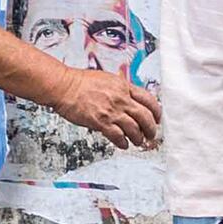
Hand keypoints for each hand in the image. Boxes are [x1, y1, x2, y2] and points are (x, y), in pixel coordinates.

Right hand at [46, 66, 160, 148]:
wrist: (64, 86)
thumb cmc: (80, 82)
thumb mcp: (107, 79)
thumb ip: (120, 89)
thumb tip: (129, 99)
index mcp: (123, 86)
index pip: (148, 99)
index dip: (156, 111)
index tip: (157, 118)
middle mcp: (121, 99)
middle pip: (145, 116)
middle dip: (151, 129)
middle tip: (151, 134)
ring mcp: (111, 111)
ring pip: (134, 129)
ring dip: (138, 138)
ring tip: (138, 142)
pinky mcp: (101, 122)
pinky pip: (118, 136)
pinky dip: (123, 142)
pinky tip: (123, 144)